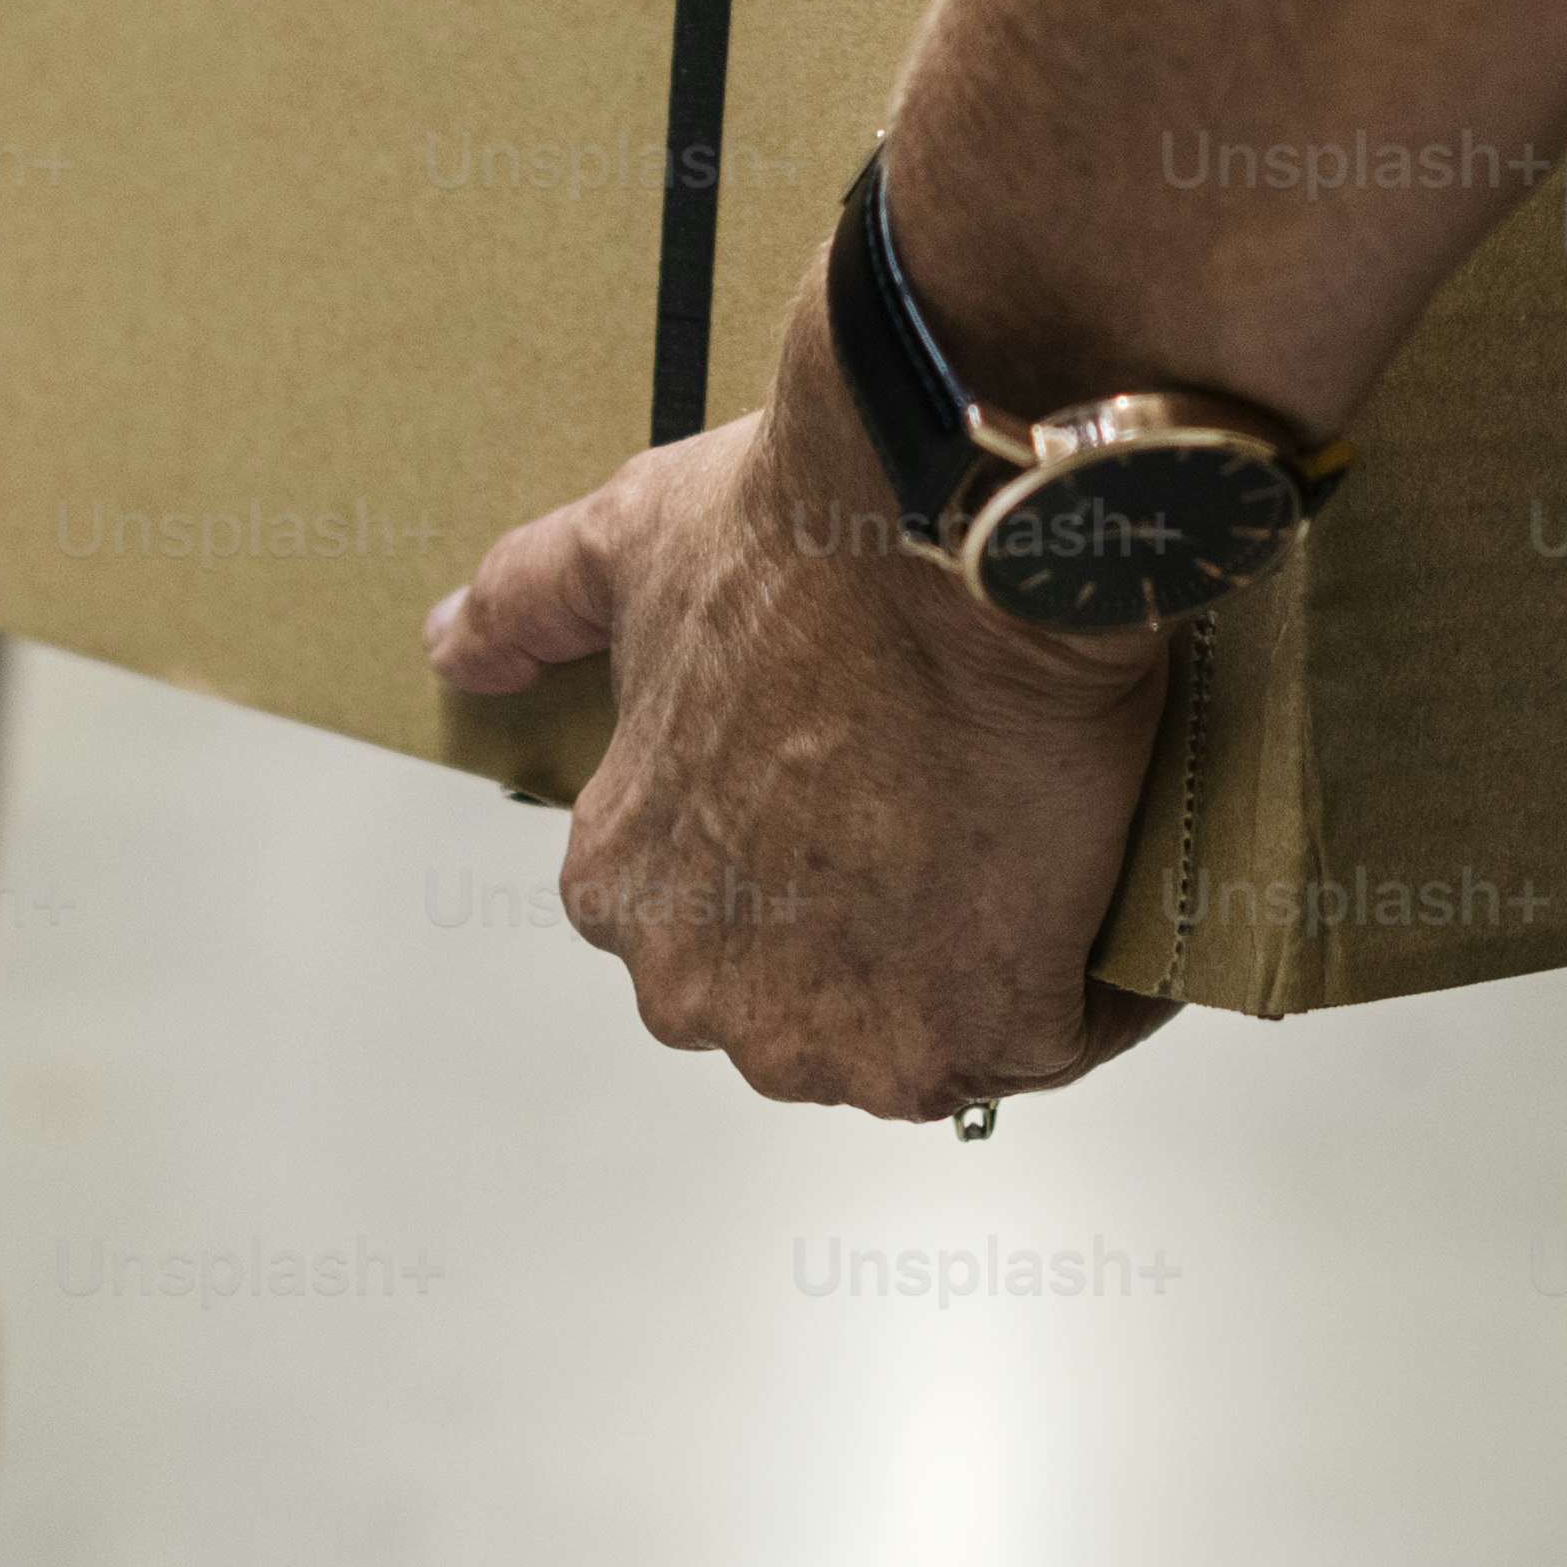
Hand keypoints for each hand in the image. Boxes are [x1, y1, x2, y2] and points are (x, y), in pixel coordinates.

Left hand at [425, 280, 1185, 1119]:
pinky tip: (1112, 876)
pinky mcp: (989, 1030)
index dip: (820, 860)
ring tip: (1048, 834)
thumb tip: (454, 642)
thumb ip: (528, 603)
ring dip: (1001, 960)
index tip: (883, 785)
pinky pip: (1064, 1031)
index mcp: (628, 895)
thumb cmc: (803, 539)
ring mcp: (854, 1034)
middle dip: (903, 927)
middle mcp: (716, 997)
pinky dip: (1099, 977)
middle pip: (833, 999)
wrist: (956, 532)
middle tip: (970, 804)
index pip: (735, 925)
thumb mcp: (628, 546)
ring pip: (945, 1029)